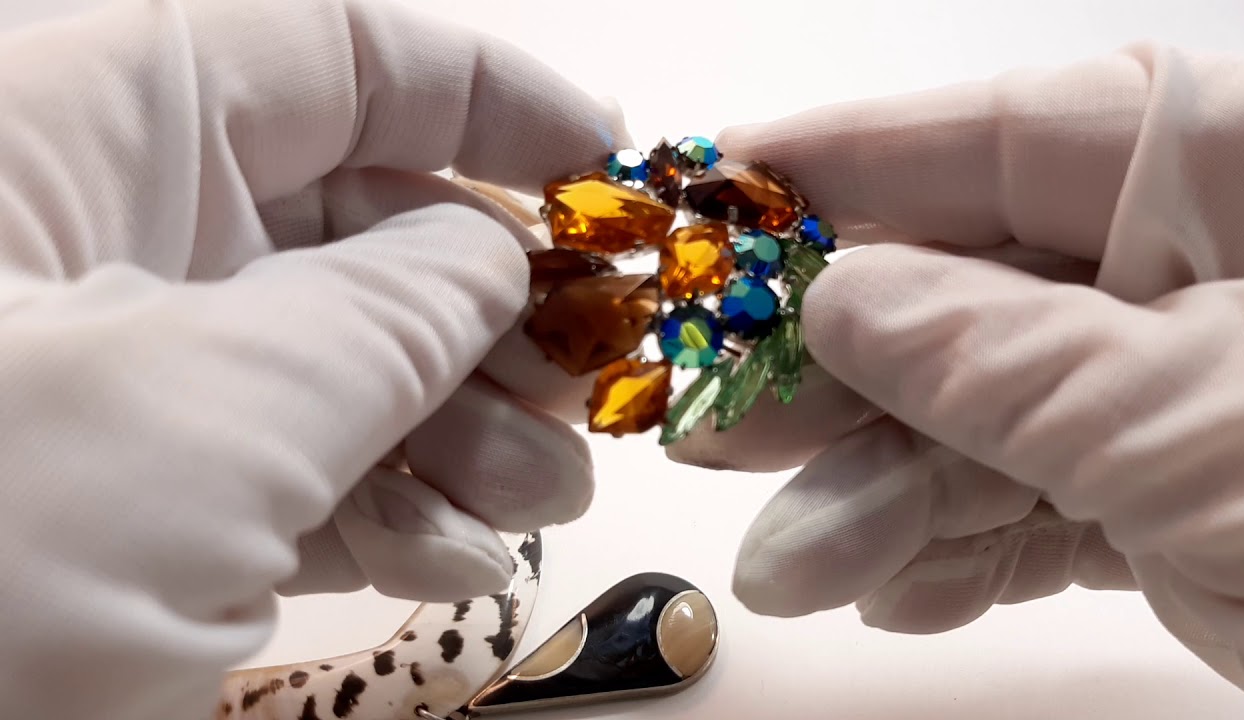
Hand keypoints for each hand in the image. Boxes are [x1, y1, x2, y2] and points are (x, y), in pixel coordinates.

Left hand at [0, 0, 619, 716]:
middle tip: (589, 392)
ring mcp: (103, 373)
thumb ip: (390, 310)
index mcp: (68, 127)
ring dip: (458, 423)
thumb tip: (496, 262)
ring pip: (329, 352)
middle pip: (349, 217)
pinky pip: (280, 461)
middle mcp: (87, 232)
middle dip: (490, 306)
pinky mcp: (113, 495)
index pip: (326, 52)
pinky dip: (380, 503)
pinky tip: (447, 561)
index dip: (488, 95)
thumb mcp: (212, 414)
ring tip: (539, 503)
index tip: (610, 173)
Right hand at [669, 43, 1243, 711]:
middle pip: (964, 291)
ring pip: (985, 420)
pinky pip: (1039, 510)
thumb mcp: (1209, 421)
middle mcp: (1199, 272)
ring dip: (882, 495)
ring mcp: (1185, 397)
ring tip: (795, 566)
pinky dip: (961, 556)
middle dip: (831, 366)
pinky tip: (893, 591)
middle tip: (702, 415)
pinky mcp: (1183, 508)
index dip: (838, 167)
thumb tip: (835, 299)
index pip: (998, 140)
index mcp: (1235, 174)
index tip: (707, 199)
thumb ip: (1006, 361)